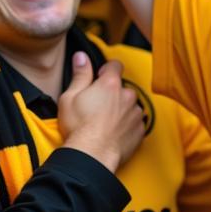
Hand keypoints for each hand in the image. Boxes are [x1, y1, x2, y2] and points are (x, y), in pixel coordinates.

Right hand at [58, 53, 145, 170]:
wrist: (92, 155)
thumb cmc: (78, 127)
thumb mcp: (70, 97)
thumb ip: (80, 74)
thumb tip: (81, 56)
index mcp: (110, 84)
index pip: (115, 65)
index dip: (107, 69)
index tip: (100, 76)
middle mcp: (127, 96)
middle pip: (122, 88)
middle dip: (112, 94)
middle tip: (96, 107)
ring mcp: (136, 113)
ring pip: (129, 106)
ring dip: (120, 110)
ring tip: (104, 123)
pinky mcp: (140, 130)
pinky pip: (134, 123)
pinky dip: (126, 125)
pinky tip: (112, 133)